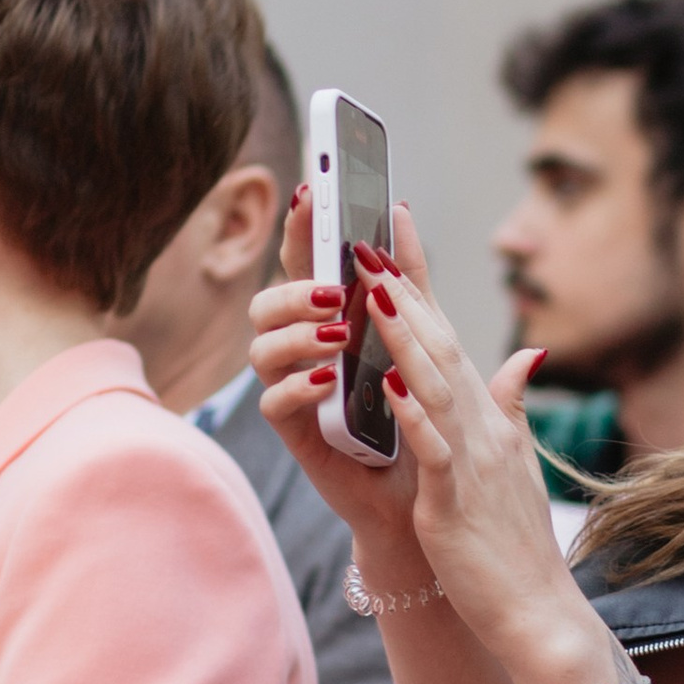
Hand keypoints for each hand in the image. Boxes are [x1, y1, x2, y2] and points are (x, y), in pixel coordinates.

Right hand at [251, 186, 433, 570]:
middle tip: (336, 291)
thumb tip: (403, 210)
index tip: (313, 190)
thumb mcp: (420, 338)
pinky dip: (300, 386)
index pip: (303, 265)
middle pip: (267, 302)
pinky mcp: (295, 433)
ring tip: (338, 334)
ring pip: (261, 348)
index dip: (301, 227)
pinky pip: (273, 403)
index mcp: (327, 321)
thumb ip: (409, 280)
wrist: (422, 492)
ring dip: (296, 334)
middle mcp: (300, 351)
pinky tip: (328, 378)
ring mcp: (293, 390)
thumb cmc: (415, 412)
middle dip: (296, 290)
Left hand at [288, 202, 592, 683]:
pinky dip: (418, 418)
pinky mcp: (458, 504)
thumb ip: (512, 405)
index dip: (421, 275)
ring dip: (407, 336)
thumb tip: (527, 355)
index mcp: (485, 415)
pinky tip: (391, 388)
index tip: (395, 221)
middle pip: (440, 343)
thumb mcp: (514, 463)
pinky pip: (438, 452)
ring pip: (438, 386)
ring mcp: (473, 462)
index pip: (447, 330)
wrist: (538, 610)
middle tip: (366, 233)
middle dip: (404, 287)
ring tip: (376, 289)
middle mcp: (483, 426)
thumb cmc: (514, 541)